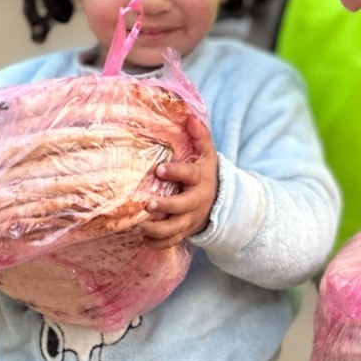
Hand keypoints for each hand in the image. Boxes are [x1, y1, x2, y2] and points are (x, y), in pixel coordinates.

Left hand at [136, 115, 218, 248]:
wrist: (220, 202)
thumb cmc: (206, 173)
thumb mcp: (207, 154)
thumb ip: (200, 135)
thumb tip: (190, 116)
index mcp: (199, 180)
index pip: (189, 175)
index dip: (176, 172)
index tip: (159, 169)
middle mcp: (195, 202)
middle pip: (182, 207)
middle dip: (165, 207)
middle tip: (148, 204)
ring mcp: (190, 219)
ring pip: (174, 229)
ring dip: (156, 229)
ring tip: (139, 223)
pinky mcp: (184, 232)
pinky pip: (171, 242)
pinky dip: (157, 243)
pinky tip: (143, 238)